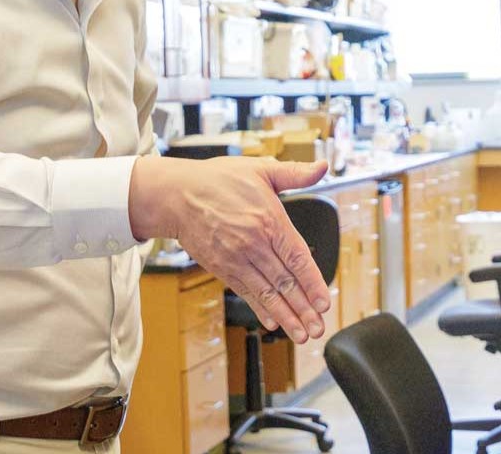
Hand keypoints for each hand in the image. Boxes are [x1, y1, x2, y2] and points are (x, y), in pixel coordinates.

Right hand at [130, 155, 330, 342]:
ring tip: (302, 334)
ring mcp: (237, 259)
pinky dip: (260, 308)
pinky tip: (273, 322)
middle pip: (285, 282)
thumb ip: (295, 173)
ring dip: (286, 316)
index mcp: (269, 220)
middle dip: (304, 309)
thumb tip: (322, 167)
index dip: (313, 283)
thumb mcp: (260, 170)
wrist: (176, 195)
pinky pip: (246, 292)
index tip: (325, 302)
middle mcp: (254, 244)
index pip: (297, 258)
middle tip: (318, 328)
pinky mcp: (222, 267)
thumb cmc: (217, 180)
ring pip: (267, 293)